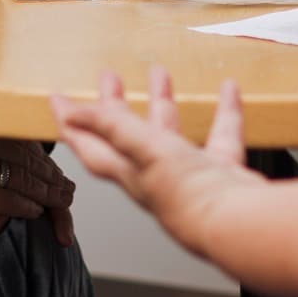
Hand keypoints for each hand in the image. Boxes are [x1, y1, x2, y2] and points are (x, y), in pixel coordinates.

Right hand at [0, 131, 74, 250]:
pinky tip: (36, 211)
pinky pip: (6, 200)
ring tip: (61, 200)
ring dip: (46, 192)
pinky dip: (25, 206)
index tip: (57, 166)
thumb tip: (7, 135)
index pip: (20, 139)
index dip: (43, 155)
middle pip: (27, 159)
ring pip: (21, 179)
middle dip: (51, 175)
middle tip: (68, 187)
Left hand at [50, 67, 261, 258]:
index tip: (57, 100)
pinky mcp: (220, 171)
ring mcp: (188, 173)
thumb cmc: (189, 195)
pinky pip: (220, 134)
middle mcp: (155, 173)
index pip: (91, 146)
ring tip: (160, 72)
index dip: (72, 125)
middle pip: (128, 135)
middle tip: (109, 77)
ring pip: (170, 132)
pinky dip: (224, 111)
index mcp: (130, 170)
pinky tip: (228, 90)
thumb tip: (72, 113)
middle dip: (117, 105)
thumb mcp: (143, 150)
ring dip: (163, 102)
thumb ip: (110, 128)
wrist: (240, 224)